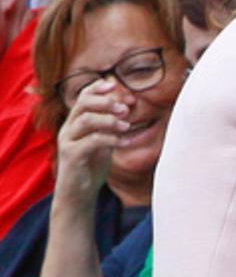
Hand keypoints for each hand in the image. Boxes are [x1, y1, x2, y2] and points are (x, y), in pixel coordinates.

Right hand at [54, 79, 131, 205]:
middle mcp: (68, 129)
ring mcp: (68, 142)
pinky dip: (111, 139)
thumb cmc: (91, 165)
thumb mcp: (103, 142)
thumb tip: (126, 107)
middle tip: (124, 108)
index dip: (97, 88)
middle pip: (83, 105)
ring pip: (85, 121)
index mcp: (75, 123)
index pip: (83, 98)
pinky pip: (91, 141)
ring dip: (109, 120)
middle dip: (105, 102)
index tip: (114, 83)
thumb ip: (110, 126)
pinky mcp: (71, 156)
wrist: (79, 193)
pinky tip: (126, 142)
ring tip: (127, 125)